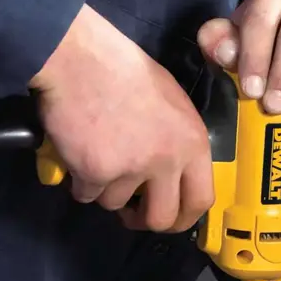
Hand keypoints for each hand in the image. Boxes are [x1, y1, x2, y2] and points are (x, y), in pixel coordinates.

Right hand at [30, 5, 213, 233]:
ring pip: (116, 204)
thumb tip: (173, 175)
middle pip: (162, 219)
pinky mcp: (96, 173)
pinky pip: (86, 194)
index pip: (202, 200)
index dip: (185, 218)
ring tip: (99, 153)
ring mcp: (131, 169)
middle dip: (142, 220)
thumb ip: (178, 141)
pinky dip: (79, 180)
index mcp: (193, 141)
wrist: (82, 61)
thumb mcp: (172, 104)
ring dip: (105, 189)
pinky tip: (79, 151)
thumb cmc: (125, 73)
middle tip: (130, 211)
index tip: (171, 219)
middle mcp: (168, 160)